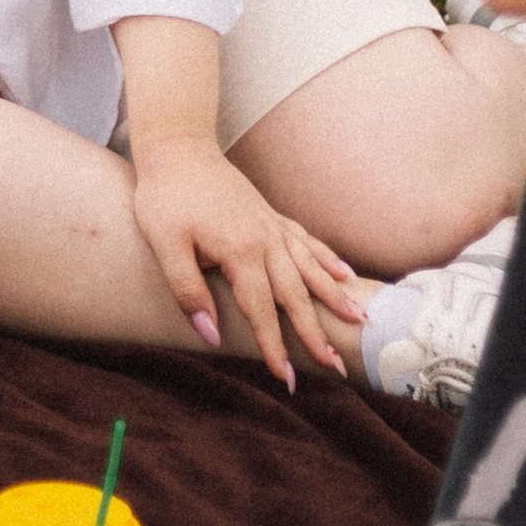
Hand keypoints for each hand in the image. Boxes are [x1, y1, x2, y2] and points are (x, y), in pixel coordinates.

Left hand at [128, 134, 362, 384]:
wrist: (178, 147)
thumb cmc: (165, 197)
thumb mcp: (164, 246)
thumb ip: (188, 290)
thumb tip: (210, 335)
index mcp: (240, 250)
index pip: (261, 310)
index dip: (274, 347)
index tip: (286, 379)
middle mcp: (265, 239)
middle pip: (296, 294)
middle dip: (316, 333)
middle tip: (336, 366)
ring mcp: (272, 225)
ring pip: (310, 267)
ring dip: (334, 297)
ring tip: (361, 319)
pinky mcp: (271, 215)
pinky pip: (306, 241)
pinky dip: (327, 259)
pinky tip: (345, 274)